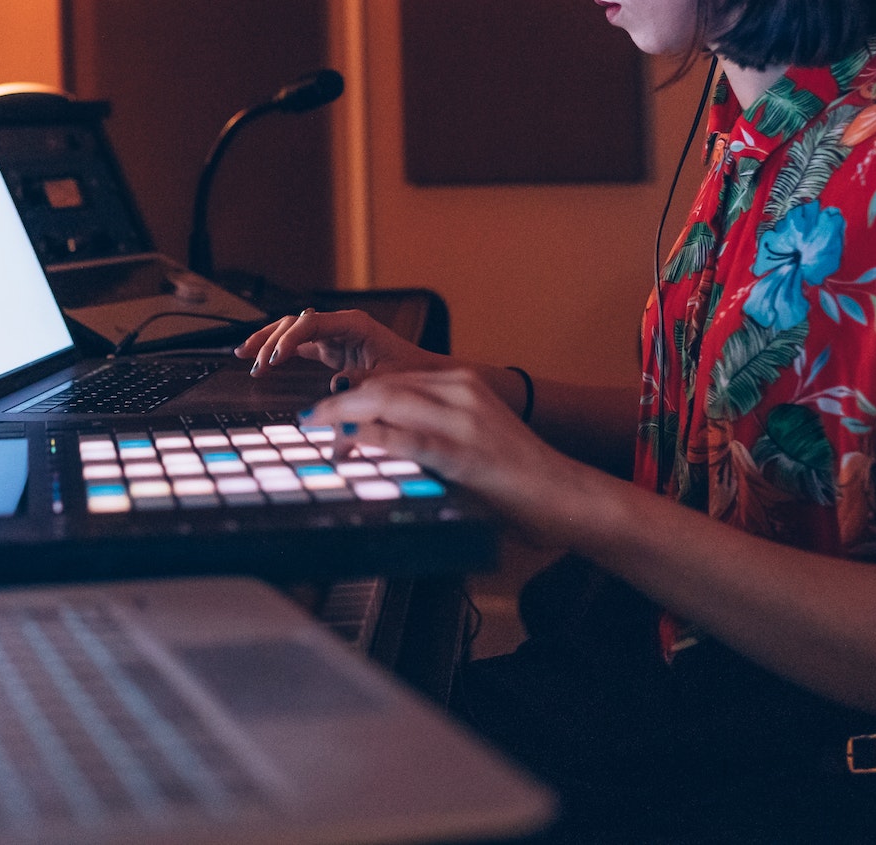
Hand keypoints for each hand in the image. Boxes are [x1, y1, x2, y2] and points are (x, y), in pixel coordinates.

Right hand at [236, 308, 444, 389]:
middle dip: (270, 339)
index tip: (273, 360)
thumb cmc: (413, 373)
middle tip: (255, 363)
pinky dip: (280, 352)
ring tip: (245, 356)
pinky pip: (299, 345)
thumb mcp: (388, 380)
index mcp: (354, 324)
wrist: (427, 376)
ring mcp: (334, 337)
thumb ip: (361, 384)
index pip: (309, 323)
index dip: (287, 339)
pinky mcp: (332, 350)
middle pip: (293, 322)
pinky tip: (262, 361)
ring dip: (268, 342)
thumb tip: (334, 389)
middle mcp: (341, 326)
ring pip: (291, 331)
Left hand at [300, 367, 582, 533]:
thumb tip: (378, 441)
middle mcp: (461, 392)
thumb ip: (429, 434)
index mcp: (461, 384)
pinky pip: (407, 438)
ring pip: (388, 402)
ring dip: (345, 417)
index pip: (392, 378)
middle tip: (310, 420)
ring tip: (322, 435)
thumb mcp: (469, 440)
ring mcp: (464, 420)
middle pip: (382, 384)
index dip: (352, 394)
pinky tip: (350, 445)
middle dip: (339, 401)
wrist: (566, 496)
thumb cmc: (518, 478)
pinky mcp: (465, 453)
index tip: (326, 411)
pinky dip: (372, 438)